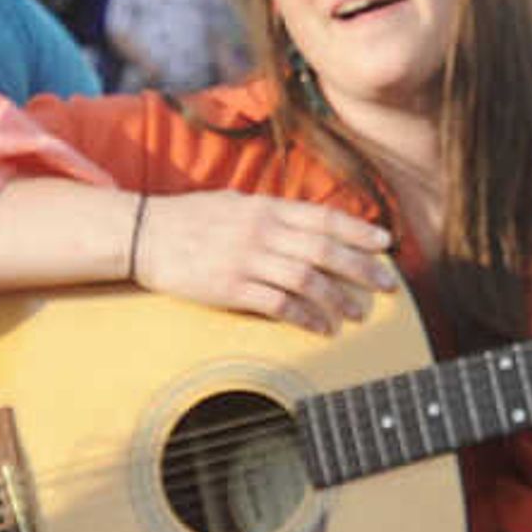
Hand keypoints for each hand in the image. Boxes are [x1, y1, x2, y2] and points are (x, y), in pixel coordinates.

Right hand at [129, 191, 402, 335]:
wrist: (143, 234)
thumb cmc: (189, 218)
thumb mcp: (234, 203)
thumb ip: (271, 212)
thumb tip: (305, 222)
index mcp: (266, 208)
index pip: (324, 218)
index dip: (359, 231)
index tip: (386, 243)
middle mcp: (262, 231)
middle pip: (325, 251)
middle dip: (362, 269)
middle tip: (388, 285)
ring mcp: (246, 260)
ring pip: (308, 280)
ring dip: (338, 299)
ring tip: (357, 315)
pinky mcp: (231, 289)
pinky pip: (279, 305)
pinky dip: (306, 317)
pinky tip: (322, 328)